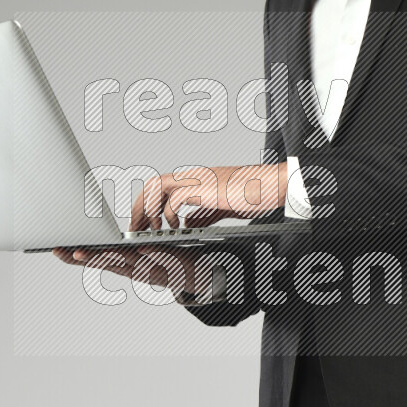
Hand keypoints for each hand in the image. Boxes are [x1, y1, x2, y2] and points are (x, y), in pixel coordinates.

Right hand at [52, 244, 200, 292]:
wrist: (196, 275)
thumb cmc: (163, 262)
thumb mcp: (135, 257)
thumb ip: (117, 250)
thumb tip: (99, 238)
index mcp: (124, 266)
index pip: (95, 261)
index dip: (75, 257)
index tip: (56, 250)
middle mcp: (134, 269)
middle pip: (106, 262)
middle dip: (86, 257)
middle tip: (67, 251)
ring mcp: (152, 267)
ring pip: (128, 261)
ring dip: (110, 257)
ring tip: (93, 252)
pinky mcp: (171, 262)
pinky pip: (158, 257)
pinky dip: (148, 254)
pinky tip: (138, 248)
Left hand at [130, 163, 286, 230]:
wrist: (271, 186)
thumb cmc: (253, 194)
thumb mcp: (220, 207)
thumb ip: (202, 213)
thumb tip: (187, 223)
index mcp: (194, 180)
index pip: (159, 187)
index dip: (146, 205)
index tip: (141, 224)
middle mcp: (192, 176)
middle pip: (152, 185)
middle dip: (139, 207)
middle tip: (135, 228)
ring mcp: (197, 180)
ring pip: (157, 187)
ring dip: (150, 209)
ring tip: (150, 229)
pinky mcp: (205, 188)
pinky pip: (177, 200)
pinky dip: (172, 216)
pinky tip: (176, 228)